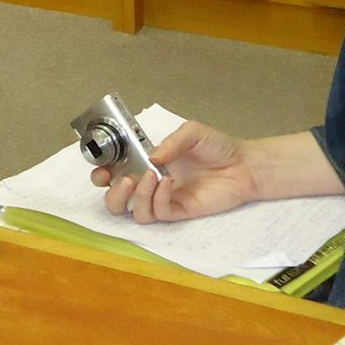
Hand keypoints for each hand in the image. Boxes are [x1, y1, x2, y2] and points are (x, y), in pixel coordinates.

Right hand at [89, 121, 263, 224]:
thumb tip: (150, 157)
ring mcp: (163, 199)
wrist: (244, 166)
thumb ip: (171, 142)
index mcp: (145, 162)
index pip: (114, 171)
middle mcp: (149, 183)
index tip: (102, 168)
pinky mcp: (178, 211)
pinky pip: (158, 213)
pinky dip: (158, 198)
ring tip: (150, 176)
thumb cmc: (217, 147)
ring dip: (135, 196)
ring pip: (134, 212)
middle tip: (120, 179)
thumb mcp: (192, 132)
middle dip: (112, 193)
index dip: (101, 172)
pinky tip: (168, 182)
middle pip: (115, 200)